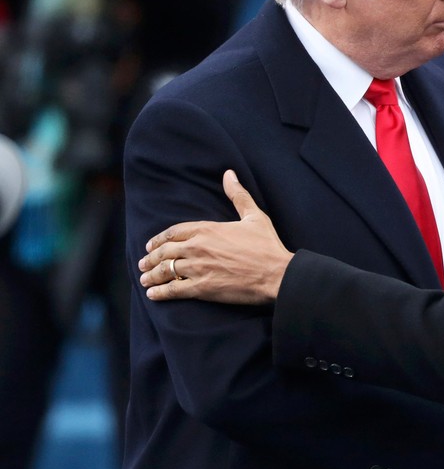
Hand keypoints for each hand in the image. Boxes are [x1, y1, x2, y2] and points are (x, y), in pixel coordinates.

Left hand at [139, 170, 292, 303]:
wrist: (276, 274)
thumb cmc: (267, 245)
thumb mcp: (254, 216)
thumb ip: (238, 195)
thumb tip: (229, 174)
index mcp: (207, 229)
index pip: (174, 232)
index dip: (159, 239)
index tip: (151, 245)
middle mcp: (197, 247)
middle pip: (164, 252)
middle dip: (151, 258)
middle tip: (143, 264)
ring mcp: (197, 268)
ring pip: (165, 271)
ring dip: (151, 275)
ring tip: (145, 280)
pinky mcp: (201, 288)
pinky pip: (173, 290)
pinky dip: (160, 292)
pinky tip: (153, 294)